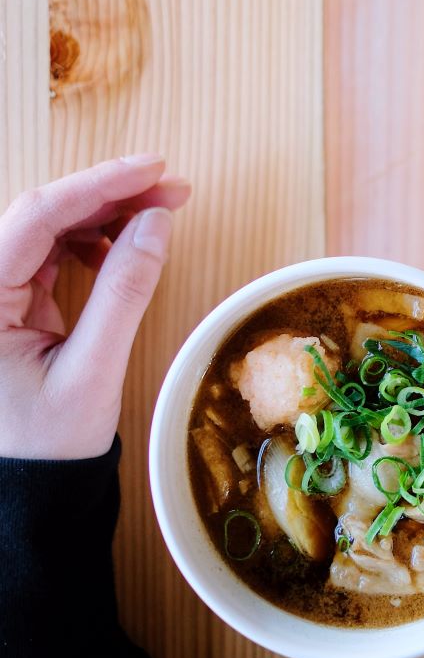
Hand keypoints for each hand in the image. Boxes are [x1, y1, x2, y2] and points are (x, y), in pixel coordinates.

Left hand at [0, 155, 190, 458]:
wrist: (26, 488)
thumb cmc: (49, 442)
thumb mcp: (93, 369)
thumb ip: (125, 291)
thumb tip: (156, 222)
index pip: (34, 217)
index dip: (98, 184)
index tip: (154, 169)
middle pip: (38, 214)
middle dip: (108, 195)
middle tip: (173, 189)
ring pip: (45, 229)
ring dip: (103, 215)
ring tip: (159, 213)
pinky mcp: (6, 303)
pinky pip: (48, 253)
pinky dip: (90, 241)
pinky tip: (124, 244)